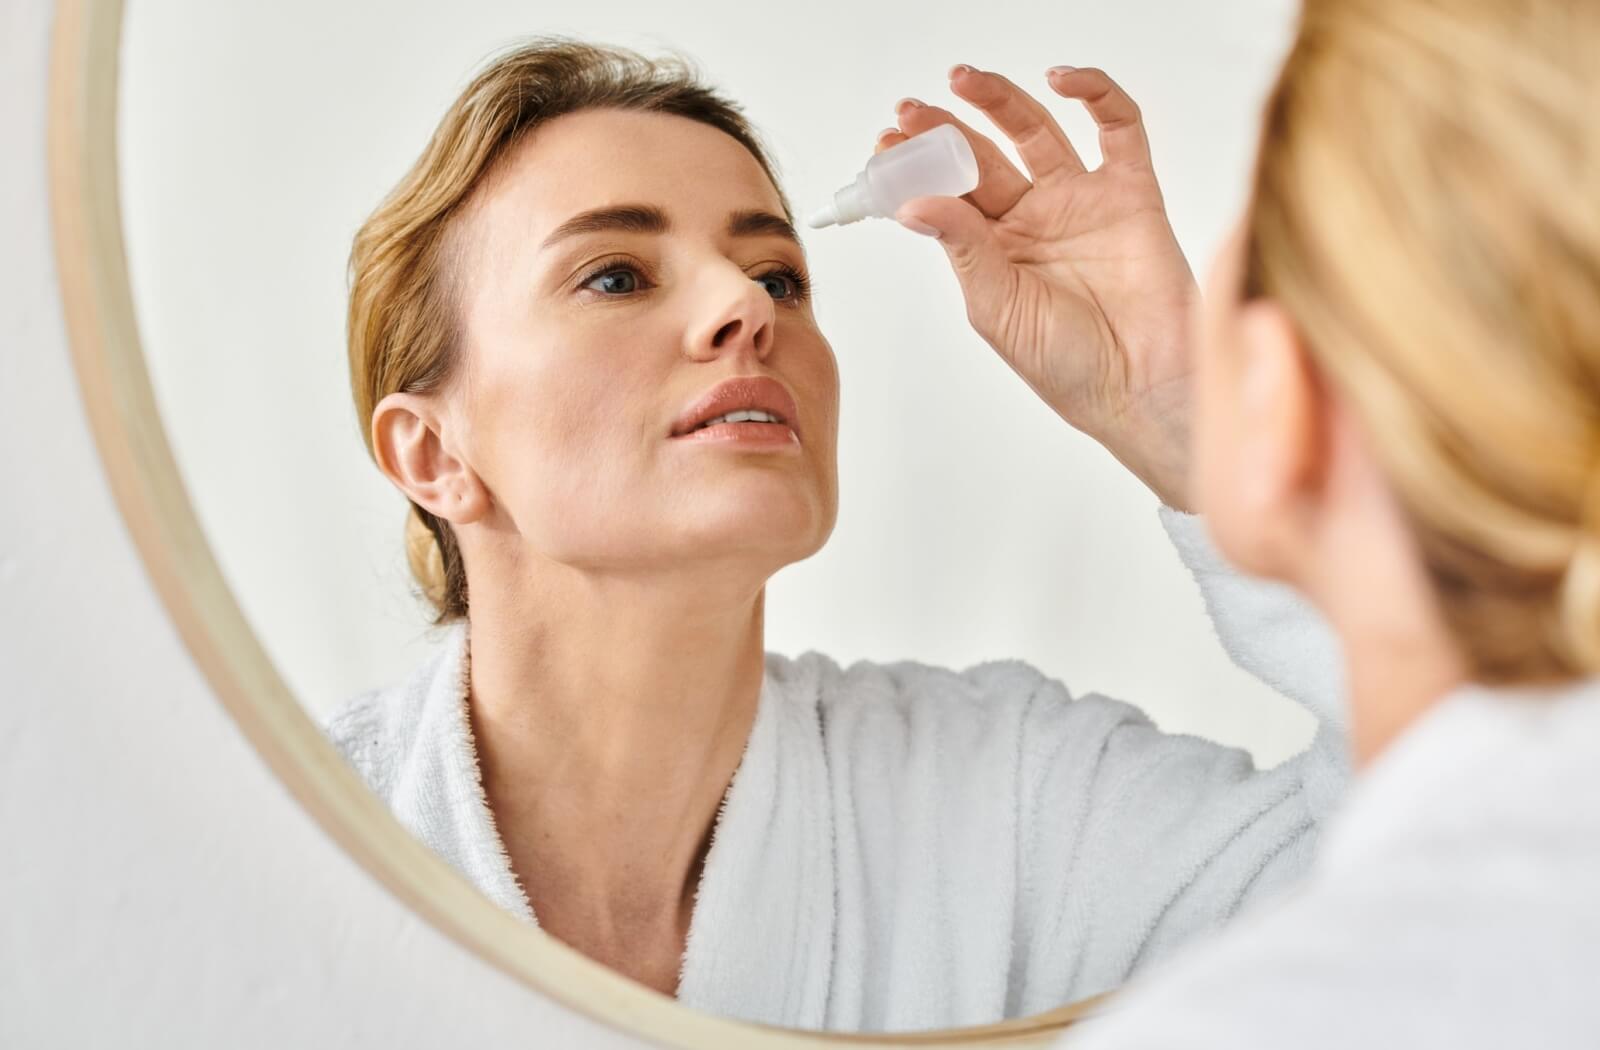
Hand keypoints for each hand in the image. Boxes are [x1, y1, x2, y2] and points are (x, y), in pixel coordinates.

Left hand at [878, 64, 1198, 509]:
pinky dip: (1096, 94)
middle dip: (945, 129)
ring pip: (1036, 130)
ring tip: (963, 80)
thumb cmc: (1067, 366)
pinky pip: (1117, 128)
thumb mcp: (996, 306)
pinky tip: (1061, 80)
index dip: (917, 166)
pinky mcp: (1130, 192)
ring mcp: (1080, 202)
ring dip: (1000, 100)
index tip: (886, 145)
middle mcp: (1034, 220)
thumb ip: (962, 246)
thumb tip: (913, 203)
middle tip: (912, 110)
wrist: (1140, 386)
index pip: (948, 193)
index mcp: (994, 251)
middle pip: (983, 156)